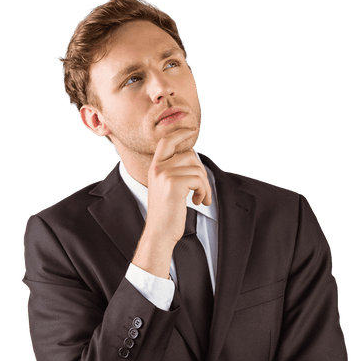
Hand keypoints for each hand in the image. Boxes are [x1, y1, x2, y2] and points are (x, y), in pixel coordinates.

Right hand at [132, 128, 211, 277]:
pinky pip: (200, 179)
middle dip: (201, 172)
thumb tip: (193, 155)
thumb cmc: (168, 212)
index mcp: (155, 167)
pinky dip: (204, 191)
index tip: (192, 128)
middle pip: (190, 155)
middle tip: (202, 190)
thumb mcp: (168, 187)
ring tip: (200, 198)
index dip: (180, 133)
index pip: (167, 142)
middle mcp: (157, 168)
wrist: (160, 232)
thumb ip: (175, 170)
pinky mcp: (173, 183)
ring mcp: (164, 175)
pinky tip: (199, 202)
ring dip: (205, 185)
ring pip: (198, 169)